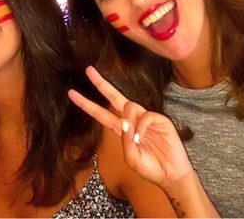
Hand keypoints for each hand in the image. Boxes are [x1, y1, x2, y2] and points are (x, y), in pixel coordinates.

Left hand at [68, 66, 193, 189]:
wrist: (171, 174)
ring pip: (129, 105)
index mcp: (121, 130)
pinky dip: (141, 127)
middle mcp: (131, 120)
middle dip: (101, 84)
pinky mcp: (159, 119)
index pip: (101, 113)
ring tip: (136, 139)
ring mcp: (145, 118)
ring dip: (128, 120)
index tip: (72, 93)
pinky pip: (145, 115)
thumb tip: (125, 121)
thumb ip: (125, 142)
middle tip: (88, 70)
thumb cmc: (150, 168)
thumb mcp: (131, 159)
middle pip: (113, 98)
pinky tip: (142, 138)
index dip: (87, 104)